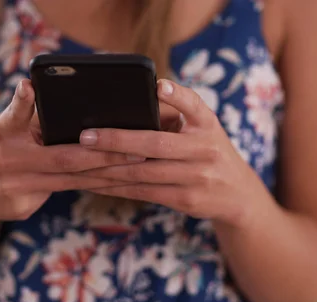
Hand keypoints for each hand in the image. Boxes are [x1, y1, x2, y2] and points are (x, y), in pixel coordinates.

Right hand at [0, 79, 142, 220]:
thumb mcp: (0, 125)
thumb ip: (22, 112)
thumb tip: (42, 90)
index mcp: (6, 143)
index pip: (52, 141)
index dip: (84, 141)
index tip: (112, 134)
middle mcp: (11, 171)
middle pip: (69, 166)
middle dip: (107, 159)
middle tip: (140, 153)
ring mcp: (17, 195)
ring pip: (70, 184)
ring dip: (105, 177)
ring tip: (136, 168)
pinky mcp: (22, 211)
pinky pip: (59, 195)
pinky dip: (86, 188)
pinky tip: (113, 183)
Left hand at [79, 80, 272, 226]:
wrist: (237, 193)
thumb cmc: (208, 151)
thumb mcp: (203, 128)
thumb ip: (174, 114)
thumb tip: (128, 106)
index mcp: (207, 124)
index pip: (194, 105)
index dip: (177, 96)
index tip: (158, 86)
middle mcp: (205, 149)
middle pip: (156, 144)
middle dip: (117, 139)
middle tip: (86, 136)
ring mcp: (197, 177)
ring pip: (143, 172)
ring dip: (107, 168)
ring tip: (80, 160)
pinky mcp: (186, 200)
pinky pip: (143, 192)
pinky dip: (116, 187)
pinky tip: (94, 182)